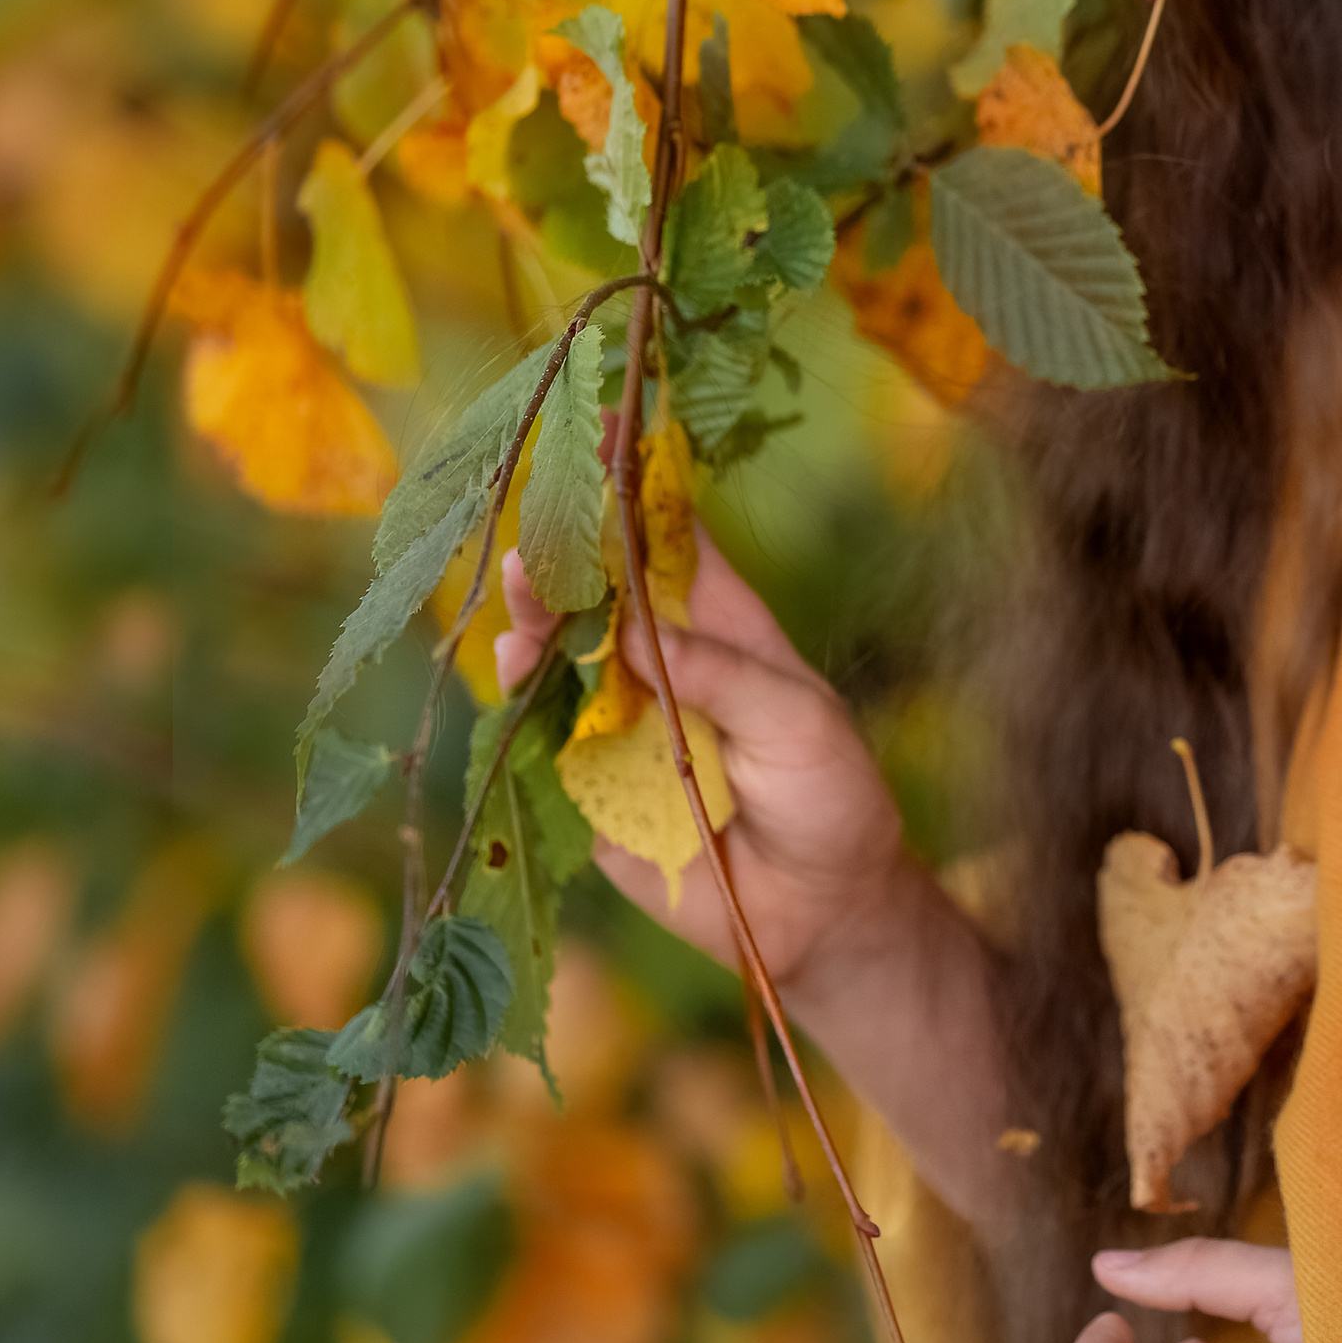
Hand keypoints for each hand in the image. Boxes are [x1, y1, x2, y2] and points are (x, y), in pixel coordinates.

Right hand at [495, 525, 909, 989]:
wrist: (816, 915)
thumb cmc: (829, 800)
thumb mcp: (798, 723)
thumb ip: (720, 673)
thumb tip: (632, 631)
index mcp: (720, 623)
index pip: (667, 535)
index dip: (633, 481)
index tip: (599, 426)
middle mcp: (660, 656)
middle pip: (597, 585)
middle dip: (565, 550)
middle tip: (538, 532)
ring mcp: (618, 714)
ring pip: (558, 647)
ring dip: (534, 613)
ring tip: (523, 586)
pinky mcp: (588, 777)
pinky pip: (540, 727)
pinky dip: (518, 693)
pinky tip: (512, 663)